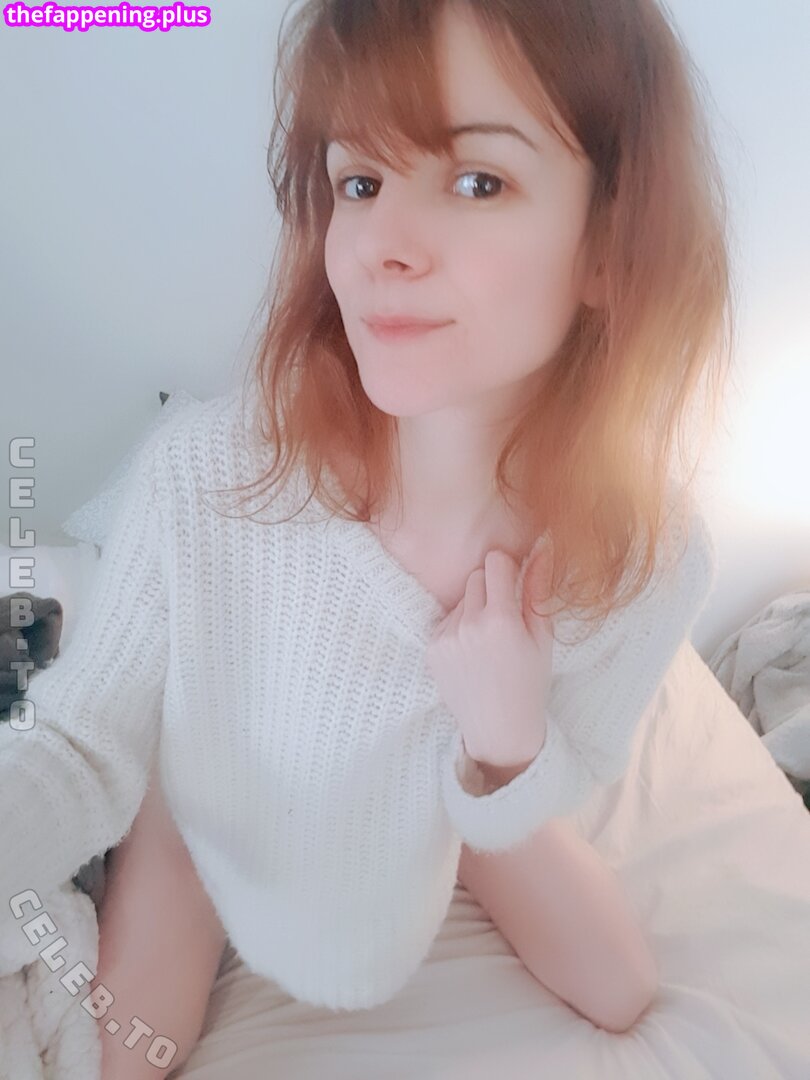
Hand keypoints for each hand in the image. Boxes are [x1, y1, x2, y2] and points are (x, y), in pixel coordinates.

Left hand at [426, 545, 554, 768]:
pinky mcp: (431, 649)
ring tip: (489, 642)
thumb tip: (543, 546)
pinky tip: (473, 654)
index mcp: (500, 620)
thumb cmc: (530, 683)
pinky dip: (460, 628)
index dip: (508, 569)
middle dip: (491, 587)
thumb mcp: (542, 638)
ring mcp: (446, 637)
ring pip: (461, 599)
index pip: (495, 562)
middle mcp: (468, 624)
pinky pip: (446, 620)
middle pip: (475, 576)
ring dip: (475, 609)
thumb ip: (538, 590)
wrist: (499, 730)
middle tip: (505, 617)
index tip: (515, 584)